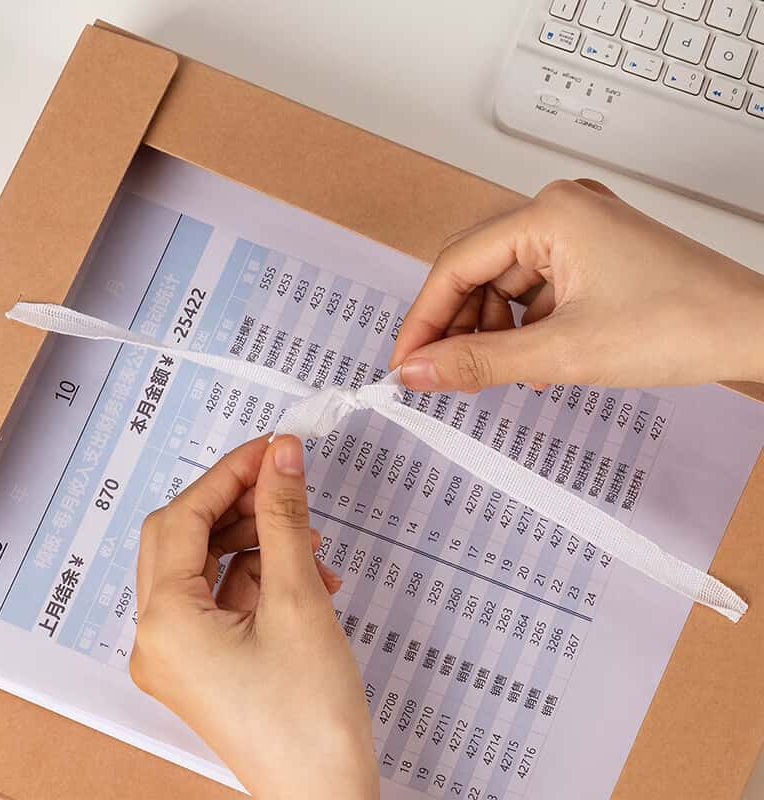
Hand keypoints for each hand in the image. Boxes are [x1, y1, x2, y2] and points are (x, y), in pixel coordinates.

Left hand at [130, 435, 378, 799]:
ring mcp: (183, 654)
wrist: (329, 795)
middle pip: (188, 540)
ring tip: (308, 538)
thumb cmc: (310, 719)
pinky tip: (308, 575)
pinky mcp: (209, 663)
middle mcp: (161, 640)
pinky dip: (264, 576)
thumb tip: (281, 458)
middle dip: (239, 506)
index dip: (227, 474)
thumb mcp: (299, 599)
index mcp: (166, 624)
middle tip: (283, 479)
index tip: (268, 449)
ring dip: (258, 542)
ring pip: (210, 567)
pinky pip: (227, 598)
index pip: (183, 519)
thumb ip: (285, 517)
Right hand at [390, 179, 763, 390]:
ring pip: (505, 285)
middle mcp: (559, 211)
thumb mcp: (563, 352)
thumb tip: (416, 372)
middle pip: (477, 272)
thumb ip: (479, 361)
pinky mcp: (591, 256)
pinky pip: (535, 291)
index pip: (457, 265)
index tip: (406, 364)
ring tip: (497, 373)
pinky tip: (530, 361)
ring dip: (492, 331)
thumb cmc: (681, 325)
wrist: (754, 333)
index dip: (425, 320)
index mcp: (549, 214)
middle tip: (442, 376)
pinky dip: (523, 327)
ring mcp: (578, 232)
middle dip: (458, 327)